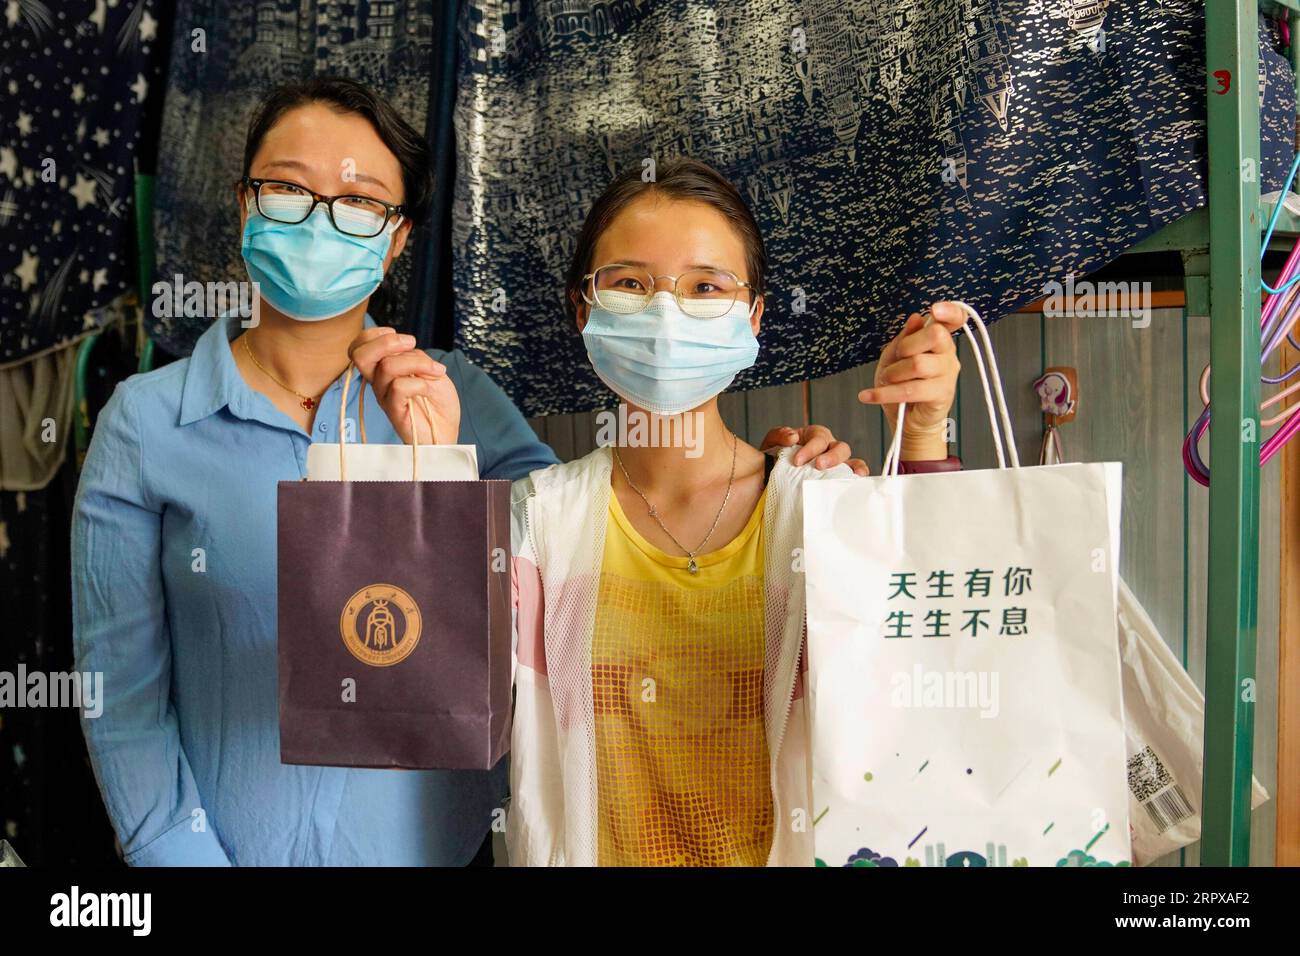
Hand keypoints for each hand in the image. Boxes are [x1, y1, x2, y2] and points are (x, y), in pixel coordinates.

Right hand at [347, 328, 459, 445]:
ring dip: (417, 362)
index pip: (359, 347)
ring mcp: (385, 397)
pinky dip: (420, 382)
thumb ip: (413, 356)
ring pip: (387, 367)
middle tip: (412, 343)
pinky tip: (429, 388)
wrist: (446, 429)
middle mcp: (379, 383)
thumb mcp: (428, 368)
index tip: (400, 337)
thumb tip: (405, 348)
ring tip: (436, 371)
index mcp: (382, 370)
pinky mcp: (394, 412)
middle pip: (360, 355)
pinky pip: (399, 387)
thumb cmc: (437, 401)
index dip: (375, 335)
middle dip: (387, 342)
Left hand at [760, 424, 869, 475]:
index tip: (797, 461)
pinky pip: (853, 475)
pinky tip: (859, 483)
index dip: (810, 449)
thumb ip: (780, 435)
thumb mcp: (773, 441)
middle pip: (840, 448)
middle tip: (819, 466)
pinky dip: (859, 477)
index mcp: (815, 436)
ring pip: (852, 460)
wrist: (774, 473)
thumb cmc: (778, 455)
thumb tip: (793, 437)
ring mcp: (837, 463)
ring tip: (853, 475)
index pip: (818, 439)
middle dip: (831, 457)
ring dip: (853, 467)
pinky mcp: (839, 477)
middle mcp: (829, 447)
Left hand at [858, 301, 963, 456]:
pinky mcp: (942, 394)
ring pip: (918, 363)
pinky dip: (884, 393)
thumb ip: (904, 338)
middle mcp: (948, 355)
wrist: (906, 421)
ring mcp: (948, 374)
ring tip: (886, 380)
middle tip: (896, 358)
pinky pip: (910, 389)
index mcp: (940, 341)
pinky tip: (868, 396)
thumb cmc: (901, 385)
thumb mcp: (893, 358)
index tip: (934, 310)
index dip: (949, 311)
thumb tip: (915, 318)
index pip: (955, 319)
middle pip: (935, 335)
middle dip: (907, 345)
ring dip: (893, 373)